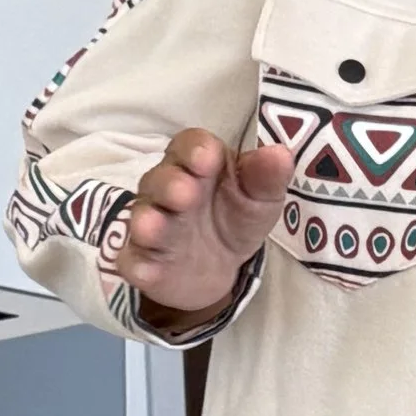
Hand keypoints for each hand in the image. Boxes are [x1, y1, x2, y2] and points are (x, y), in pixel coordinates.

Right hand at [107, 128, 292, 328]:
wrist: (219, 267)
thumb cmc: (236, 217)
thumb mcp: (260, 198)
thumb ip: (267, 177)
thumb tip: (281, 153)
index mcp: (197, 163)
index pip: (190, 145)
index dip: (196, 150)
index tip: (208, 158)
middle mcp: (167, 188)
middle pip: (161, 179)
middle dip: (170, 184)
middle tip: (184, 193)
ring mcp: (152, 224)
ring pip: (144, 217)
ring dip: (149, 222)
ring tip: (152, 226)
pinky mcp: (143, 260)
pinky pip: (134, 261)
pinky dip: (138, 265)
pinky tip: (145, 270)